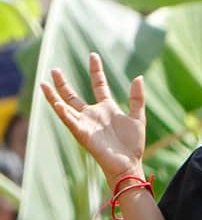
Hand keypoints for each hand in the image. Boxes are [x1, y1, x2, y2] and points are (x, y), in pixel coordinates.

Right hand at [41, 53, 146, 186]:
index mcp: (106, 108)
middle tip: (55, 69)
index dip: (96, 70)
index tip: (93, 55)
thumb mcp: (138, 116)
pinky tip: (57, 103)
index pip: (98, 85)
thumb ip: (137, 97)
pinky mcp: (82, 134)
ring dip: (54, 96)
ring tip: (44, 83)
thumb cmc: (133, 144)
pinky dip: (63, 113)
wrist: (129, 163)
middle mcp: (92, 115)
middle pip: (73, 96)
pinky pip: (70, 121)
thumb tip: (139, 76)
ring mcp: (86, 124)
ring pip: (65, 107)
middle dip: (63, 83)